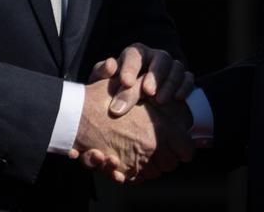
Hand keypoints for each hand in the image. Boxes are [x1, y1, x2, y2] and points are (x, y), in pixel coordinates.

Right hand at [69, 78, 193, 182]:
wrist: (76, 116)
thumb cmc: (101, 98)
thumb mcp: (128, 85)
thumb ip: (143, 86)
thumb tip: (150, 84)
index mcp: (160, 128)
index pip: (187, 150)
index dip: (182, 146)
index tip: (175, 140)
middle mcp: (152, 148)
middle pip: (172, 165)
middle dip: (166, 157)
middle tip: (155, 144)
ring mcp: (137, 162)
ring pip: (155, 173)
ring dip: (149, 165)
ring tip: (138, 150)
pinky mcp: (121, 171)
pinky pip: (137, 179)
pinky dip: (134, 173)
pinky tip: (126, 158)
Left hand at [89, 43, 194, 115]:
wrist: (135, 105)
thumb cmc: (115, 90)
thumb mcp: (103, 83)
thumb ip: (101, 74)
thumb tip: (110, 64)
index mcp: (134, 54)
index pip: (134, 54)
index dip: (130, 67)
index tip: (125, 82)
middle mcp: (154, 57)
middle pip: (160, 58)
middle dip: (155, 75)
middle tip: (147, 92)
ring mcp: (170, 67)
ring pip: (176, 66)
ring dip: (170, 83)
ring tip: (160, 101)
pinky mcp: (182, 79)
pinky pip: (188, 77)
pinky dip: (185, 86)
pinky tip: (178, 99)